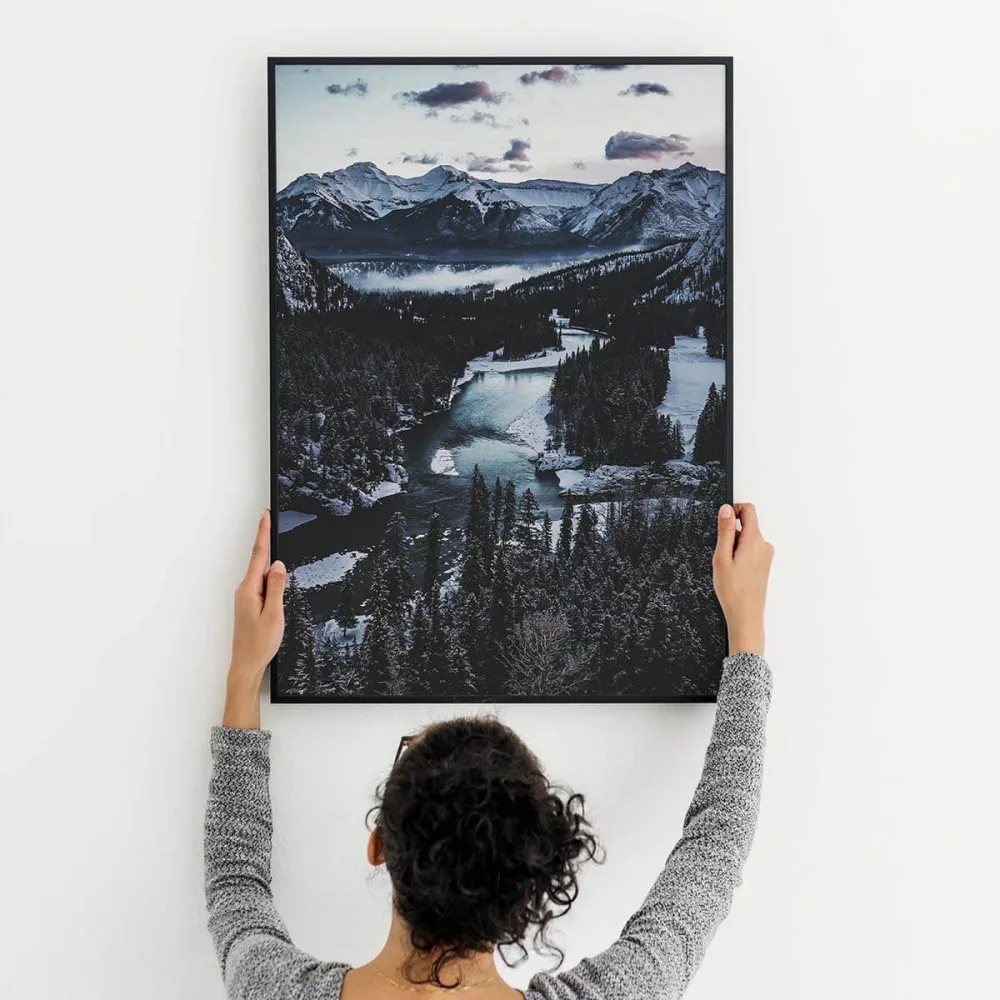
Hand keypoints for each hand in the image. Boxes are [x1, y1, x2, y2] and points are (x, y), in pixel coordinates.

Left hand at [224, 510, 286, 727]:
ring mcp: (246, 598)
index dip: (263, 534)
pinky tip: (278, 577)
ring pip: (262, 574)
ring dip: (271, 561)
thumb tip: (279, 564)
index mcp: (249, 589)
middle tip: (272, 521)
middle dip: (267, 541)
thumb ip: (277, 587)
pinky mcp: (250, 605)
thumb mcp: (274, 614)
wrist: (246, 665)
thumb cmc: (259, 644)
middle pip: (259, 560)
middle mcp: (245, 590)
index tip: (265, 517)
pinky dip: (271, 577)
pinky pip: (262, 584)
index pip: (259, 555)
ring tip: (278, 548)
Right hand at [713, 503, 773, 655]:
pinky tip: (735, 572)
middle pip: (747, 525)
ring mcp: (766, 555)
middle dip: (731, 533)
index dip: (733, 510)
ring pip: (747, 538)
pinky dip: (741, 554)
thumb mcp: (722, 557)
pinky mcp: (764, 564)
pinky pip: (751, 549)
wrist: (746, 615)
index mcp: (754, 540)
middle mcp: (764, 545)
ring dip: (735, 546)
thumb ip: (725, 531)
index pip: (749, 510)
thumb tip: (726, 509)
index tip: (722, 522)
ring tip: (728, 566)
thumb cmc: (733, 590)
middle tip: (722, 554)